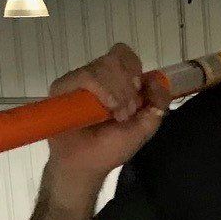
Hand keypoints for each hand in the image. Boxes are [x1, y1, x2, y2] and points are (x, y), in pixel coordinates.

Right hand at [45, 43, 167, 181]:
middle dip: (128, 87)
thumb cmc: (112, 147)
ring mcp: (78, 81)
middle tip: (126, 112)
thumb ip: (158, 102)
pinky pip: (86, 76)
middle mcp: (96, 76)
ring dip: (117, 92)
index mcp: (114, 81)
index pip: (124, 54)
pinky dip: (102, 90)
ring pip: (103, 65)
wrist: (86, 165)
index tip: (138, 91)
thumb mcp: (145, 126)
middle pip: (116, 57)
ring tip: (116, 115)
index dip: (134, 68)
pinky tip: (106, 108)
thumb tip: (156, 79)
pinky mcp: (62, 87)